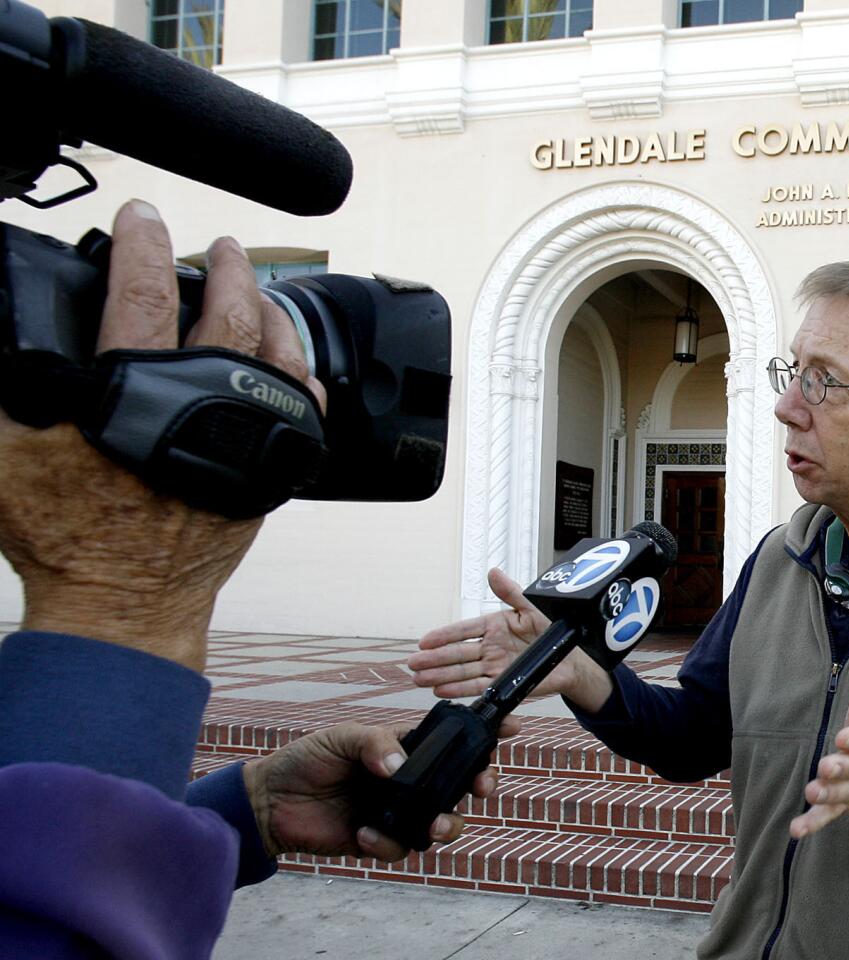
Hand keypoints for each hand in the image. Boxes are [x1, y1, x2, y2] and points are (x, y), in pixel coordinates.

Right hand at [0, 200, 324, 670]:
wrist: (123, 601)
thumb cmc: (64, 534)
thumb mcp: (11, 449)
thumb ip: (16, 385)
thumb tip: (17, 341)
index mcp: (137, 387)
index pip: (143, 288)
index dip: (143, 241)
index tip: (143, 215)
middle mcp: (205, 402)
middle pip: (232, 310)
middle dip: (227, 267)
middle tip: (221, 247)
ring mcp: (248, 433)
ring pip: (280, 352)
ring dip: (271, 311)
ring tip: (260, 292)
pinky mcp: (273, 466)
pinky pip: (307, 405)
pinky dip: (302, 373)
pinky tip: (292, 360)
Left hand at [240, 719, 520, 861]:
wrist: (272, 802)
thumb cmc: (308, 760)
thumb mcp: (341, 737)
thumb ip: (375, 743)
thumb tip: (400, 766)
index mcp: (406, 749)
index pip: (452, 740)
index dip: (484, 734)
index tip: (510, 727)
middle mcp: (410, 781)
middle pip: (461, 783)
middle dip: (482, 783)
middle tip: (481, 786)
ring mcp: (398, 812)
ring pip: (444, 820)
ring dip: (449, 823)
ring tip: (436, 823)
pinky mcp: (380, 840)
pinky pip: (401, 847)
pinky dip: (389, 843)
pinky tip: (364, 832)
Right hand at [409, 567, 612, 710]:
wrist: (571, 659)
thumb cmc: (553, 630)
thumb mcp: (532, 607)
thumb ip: (510, 592)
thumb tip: (493, 572)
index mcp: (494, 626)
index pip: (463, 630)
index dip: (443, 636)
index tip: (424, 640)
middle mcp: (490, 647)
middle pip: (457, 654)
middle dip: (434, 659)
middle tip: (413, 663)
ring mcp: (494, 666)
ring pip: (462, 672)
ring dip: (440, 675)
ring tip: (419, 679)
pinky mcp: (502, 684)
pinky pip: (478, 687)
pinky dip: (459, 689)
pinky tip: (441, 689)